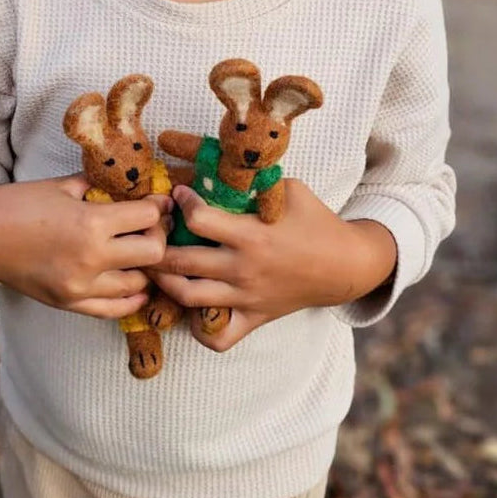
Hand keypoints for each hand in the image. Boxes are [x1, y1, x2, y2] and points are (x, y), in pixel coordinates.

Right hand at [0, 176, 171, 319]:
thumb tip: (132, 184)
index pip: (147, 217)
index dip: (158, 206)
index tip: (159, 201)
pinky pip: (114, 309)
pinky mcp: (69, 304)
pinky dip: (130, 297)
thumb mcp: (63, 186)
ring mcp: (80, 287)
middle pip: (153, 253)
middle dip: (158, 236)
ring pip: (138, 284)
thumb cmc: (18, 204)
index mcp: (90, 223)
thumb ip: (100, 188)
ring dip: (145, 267)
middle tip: (152, 227)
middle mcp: (91, 259)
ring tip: (141, 252)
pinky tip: (135, 284)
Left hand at [147, 179, 396, 351]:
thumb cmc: (315, 220)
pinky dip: (197, 327)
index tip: (178, 193)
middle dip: (156, 244)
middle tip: (151, 231)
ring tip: (155, 263)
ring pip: (188, 297)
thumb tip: (217, 160)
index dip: (182, 201)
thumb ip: (254, 180)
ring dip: (164, 280)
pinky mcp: (253, 318)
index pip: (199, 219)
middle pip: (180, 261)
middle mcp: (244, 269)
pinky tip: (190, 305)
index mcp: (252, 235)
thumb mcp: (289, 189)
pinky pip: (216, 337)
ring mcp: (246, 297)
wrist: (345, 265)